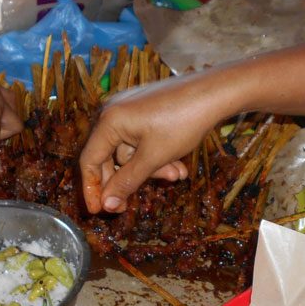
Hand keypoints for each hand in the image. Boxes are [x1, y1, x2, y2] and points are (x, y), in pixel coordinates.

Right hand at [79, 75, 228, 212]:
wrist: (214, 93)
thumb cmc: (182, 122)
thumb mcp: (154, 157)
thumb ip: (127, 182)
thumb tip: (107, 205)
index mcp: (109, 121)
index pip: (90, 160)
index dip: (92, 189)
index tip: (99, 211)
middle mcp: (113, 112)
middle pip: (111, 157)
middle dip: (129, 180)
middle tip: (132, 205)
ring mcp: (130, 109)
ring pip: (131, 151)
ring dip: (152, 168)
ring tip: (176, 177)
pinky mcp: (146, 110)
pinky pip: (143, 140)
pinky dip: (157, 155)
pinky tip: (178, 166)